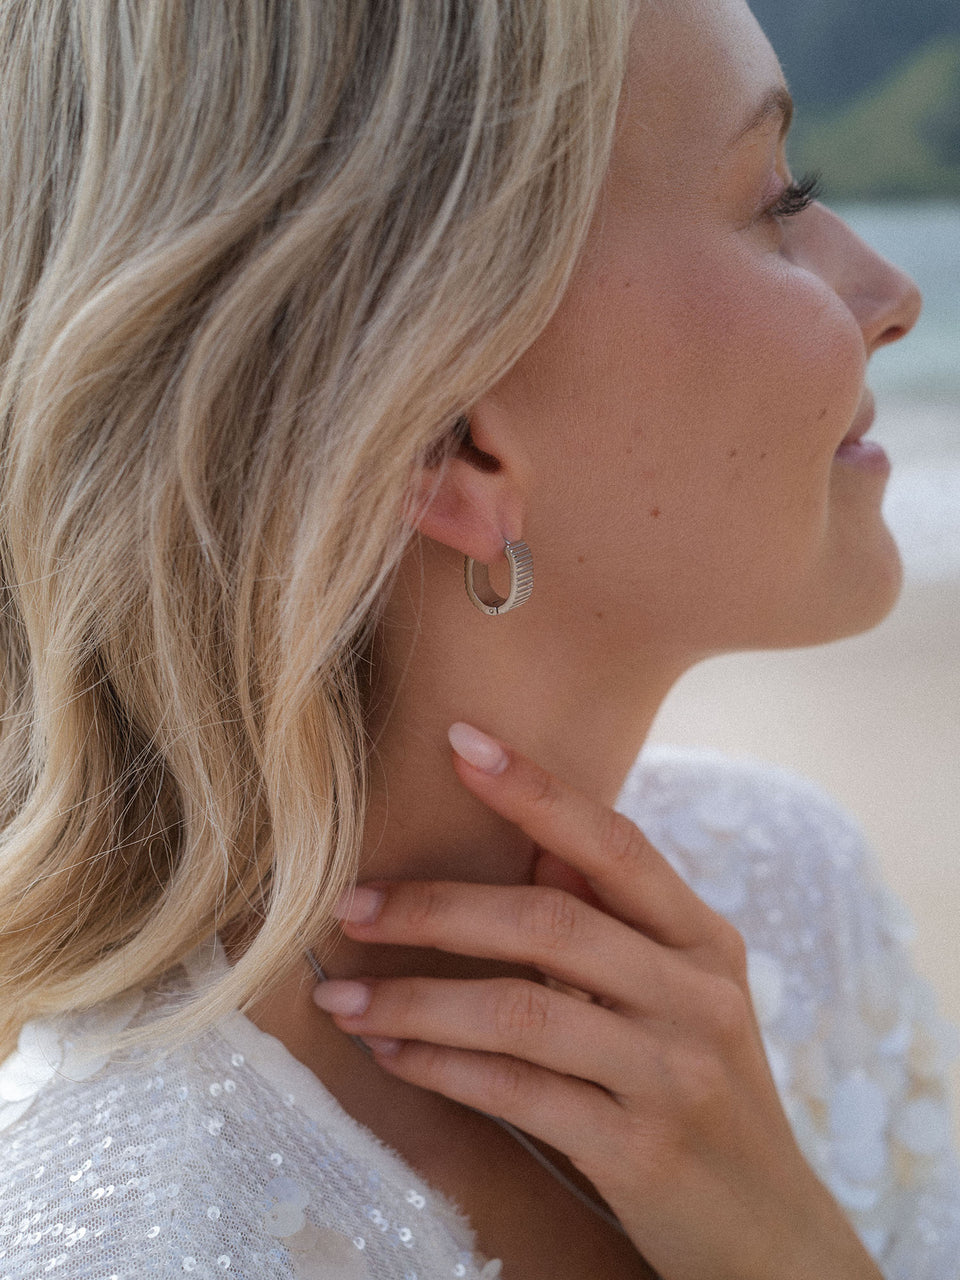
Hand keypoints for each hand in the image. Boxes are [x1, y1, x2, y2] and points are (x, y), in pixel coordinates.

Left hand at [312, 723, 882, 1279]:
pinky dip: (442, 1067)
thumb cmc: (704, 1091)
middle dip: (438, 907)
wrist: (770, 1230)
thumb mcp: (682, 993)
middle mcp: (697, 993)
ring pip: (522, 1010)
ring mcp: (673, 1073)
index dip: (535, 790)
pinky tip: (390, 1051)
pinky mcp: (640, 1150)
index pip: (614, 844)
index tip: (459, 742)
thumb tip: (534, 844)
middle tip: (352, 905)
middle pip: (551, 920)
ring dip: (417, 996)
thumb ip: (614, 920)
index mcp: (704, 940)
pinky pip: (519, 1091)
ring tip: (344, 995)